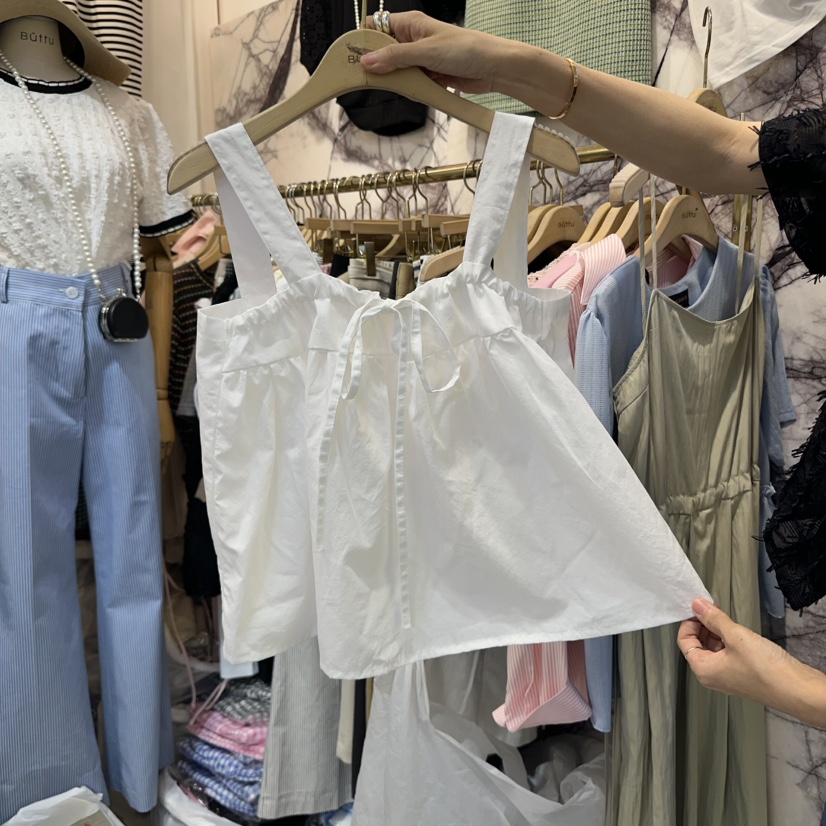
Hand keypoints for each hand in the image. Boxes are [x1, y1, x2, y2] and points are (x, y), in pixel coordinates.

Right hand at [362, 11, 511, 93]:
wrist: (494, 68)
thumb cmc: (466, 49)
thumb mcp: (425, 52)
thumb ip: (395, 57)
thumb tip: (366, 61)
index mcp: (411, 24)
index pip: (377, 27)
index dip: (364, 41)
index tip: (353, 59)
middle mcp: (413, 39)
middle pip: (384, 53)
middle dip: (379, 66)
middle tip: (373, 79)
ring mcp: (421, 59)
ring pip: (397, 72)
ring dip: (398, 81)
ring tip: (403, 85)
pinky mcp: (430, 76)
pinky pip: (412, 84)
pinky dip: (413, 90)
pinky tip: (417, 91)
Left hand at [678, 598, 792, 705]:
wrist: (797, 689)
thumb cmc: (766, 670)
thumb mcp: (735, 636)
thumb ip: (713, 618)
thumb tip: (697, 605)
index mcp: (703, 670)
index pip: (684, 641)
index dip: (690, 622)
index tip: (699, 609)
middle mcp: (712, 676)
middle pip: (697, 644)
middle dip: (703, 625)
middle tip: (713, 609)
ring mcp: (728, 677)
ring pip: (713, 648)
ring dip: (716, 631)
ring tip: (725, 618)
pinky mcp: (742, 675)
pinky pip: (727, 654)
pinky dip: (728, 640)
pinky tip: (737, 631)